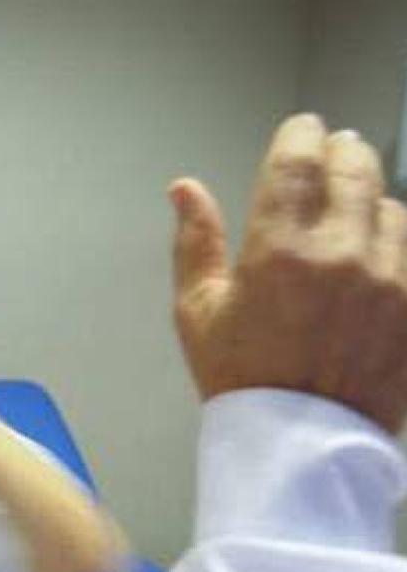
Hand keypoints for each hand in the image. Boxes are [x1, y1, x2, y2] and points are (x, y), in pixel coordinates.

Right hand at [171, 113, 406, 431]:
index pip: (298, 162)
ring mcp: (389, 277)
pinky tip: (380, 243)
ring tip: (355, 205)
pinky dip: (397, 235)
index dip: (301, 134)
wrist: (299, 443)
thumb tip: (185, 188)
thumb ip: (195, 242)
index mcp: (278, 250)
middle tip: (334, 149)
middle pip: (355, 169)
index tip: (301, 128)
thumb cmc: (241, 377)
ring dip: (372, 194)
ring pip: (392, 205)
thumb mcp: (198, 311)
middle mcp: (341, 252)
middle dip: (342, 151)